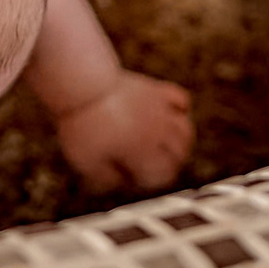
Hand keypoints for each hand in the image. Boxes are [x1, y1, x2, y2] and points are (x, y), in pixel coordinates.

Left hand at [55, 72, 194, 193]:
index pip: (164, 175)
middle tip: (148, 163)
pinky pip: (181, 99)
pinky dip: (181, 109)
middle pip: (180, 154)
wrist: (83, 83)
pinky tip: (168, 114)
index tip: (131, 175)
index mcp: (143, 153)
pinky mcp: (154, 90)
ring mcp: (160, 110)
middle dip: (168, 163)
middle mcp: (158, 133)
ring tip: (163, 145)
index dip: (150, 180)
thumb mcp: (87, 161)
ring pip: (186, 130)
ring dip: (180, 141)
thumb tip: (121, 183)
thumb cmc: (82, 125)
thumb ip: (105, 179)